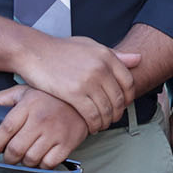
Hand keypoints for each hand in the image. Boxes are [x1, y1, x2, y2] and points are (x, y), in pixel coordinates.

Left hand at [0, 83, 89, 167]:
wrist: (82, 99)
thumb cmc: (49, 97)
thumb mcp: (22, 91)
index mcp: (28, 105)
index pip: (6, 129)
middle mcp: (41, 120)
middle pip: (16, 148)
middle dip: (8, 158)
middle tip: (8, 157)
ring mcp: (55, 133)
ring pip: (31, 159)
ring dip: (24, 162)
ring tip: (24, 156)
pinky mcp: (67, 144)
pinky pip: (48, 164)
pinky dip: (40, 165)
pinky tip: (39, 158)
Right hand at [16, 34, 140, 130]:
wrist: (33, 51)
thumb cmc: (60, 49)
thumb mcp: (89, 45)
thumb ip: (114, 54)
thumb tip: (139, 58)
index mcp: (106, 55)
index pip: (128, 82)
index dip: (128, 98)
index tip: (122, 105)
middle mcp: (100, 67)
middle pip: (119, 99)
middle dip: (117, 113)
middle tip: (111, 119)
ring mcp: (88, 81)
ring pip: (106, 110)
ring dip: (105, 122)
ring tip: (100, 125)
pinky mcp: (73, 93)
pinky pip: (91, 115)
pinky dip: (93, 124)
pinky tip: (90, 126)